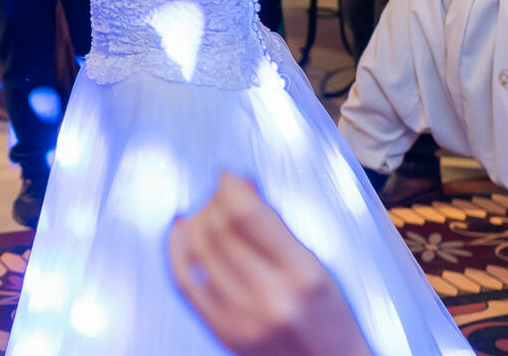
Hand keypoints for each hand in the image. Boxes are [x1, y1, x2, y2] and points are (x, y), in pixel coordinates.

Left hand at [170, 174, 373, 355]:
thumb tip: (237, 184)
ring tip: (204, 211)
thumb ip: (276, 226)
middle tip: (218, 194)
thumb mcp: (317, 266)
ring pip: (199, 250)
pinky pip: (185, 281)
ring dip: (197, 220)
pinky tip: (181, 231)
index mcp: (303, 275)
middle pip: (220, 230)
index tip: (227, 176)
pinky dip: (177, 250)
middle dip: (214, 202)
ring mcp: (243, 319)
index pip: (249, 216)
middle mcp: (271, 298)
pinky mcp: (223, 332)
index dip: (230, 187)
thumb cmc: (330, 317)